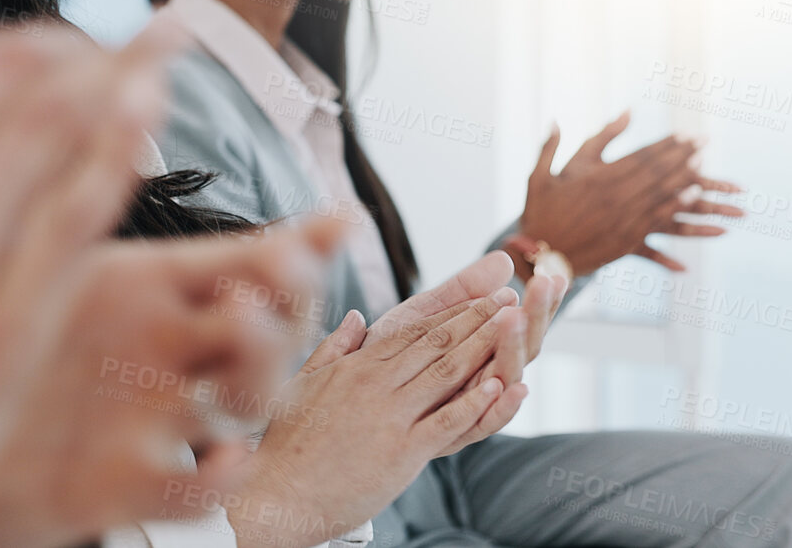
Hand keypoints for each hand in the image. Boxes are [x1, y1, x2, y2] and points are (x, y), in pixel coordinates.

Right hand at [0, 10, 329, 545]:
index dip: (41, 40)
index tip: (75, 43)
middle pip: (28, 83)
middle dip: (97, 49)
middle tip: (147, 39)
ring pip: (60, 133)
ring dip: (124, 81)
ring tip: (168, 52)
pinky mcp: (5, 320)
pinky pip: (75, 219)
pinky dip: (117, 159)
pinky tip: (150, 124)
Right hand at [223, 255, 529, 547]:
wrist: (277, 494)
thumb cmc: (286, 446)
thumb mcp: (302, 385)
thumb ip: (333, 349)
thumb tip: (357, 317)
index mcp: (353, 367)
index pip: (412, 331)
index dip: (452, 312)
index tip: (480, 296)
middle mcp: (374, 384)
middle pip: (436, 344)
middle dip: (477, 319)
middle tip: (510, 299)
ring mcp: (389, 416)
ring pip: (446, 373)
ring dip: (485, 347)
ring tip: (514, 325)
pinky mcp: (401, 451)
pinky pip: (445, 421)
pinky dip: (475, 403)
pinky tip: (500, 386)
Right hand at [518, 112, 744, 275]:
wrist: (538, 254)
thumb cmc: (538, 213)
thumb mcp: (539, 175)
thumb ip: (550, 146)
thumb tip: (556, 120)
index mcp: (596, 178)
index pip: (640, 155)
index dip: (666, 144)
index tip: (686, 133)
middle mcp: (613, 196)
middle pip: (656, 171)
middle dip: (683, 154)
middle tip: (704, 141)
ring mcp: (622, 218)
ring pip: (661, 193)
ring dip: (685, 177)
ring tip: (704, 164)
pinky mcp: (626, 239)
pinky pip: (658, 220)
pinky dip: (676, 207)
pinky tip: (693, 197)